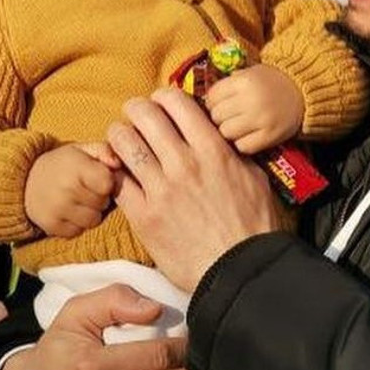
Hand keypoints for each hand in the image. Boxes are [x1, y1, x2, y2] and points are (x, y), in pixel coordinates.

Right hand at [25, 142, 120, 236]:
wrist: (25, 180)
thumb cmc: (62, 164)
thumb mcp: (82, 149)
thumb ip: (104, 150)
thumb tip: (118, 164)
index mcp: (76, 166)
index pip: (108, 184)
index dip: (107, 182)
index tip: (98, 177)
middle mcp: (66, 189)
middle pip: (103, 203)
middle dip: (99, 197)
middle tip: (86, 189)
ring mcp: (57, 209)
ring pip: (93, 220)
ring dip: (90, 213)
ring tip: (79, 201)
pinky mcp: (50, 225)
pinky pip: (78, 231)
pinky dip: (76, 224)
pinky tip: (68, 211)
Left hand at [108, 88, 282, 291]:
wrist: (241, 272)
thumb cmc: (254, 227)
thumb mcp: (254, 178)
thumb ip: (231, 151)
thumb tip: (217, 134)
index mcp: (212, 149)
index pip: (175, 100)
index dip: (163, 97)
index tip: (162, 105)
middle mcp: (183, 163)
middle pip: (143, 114)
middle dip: (136, 110)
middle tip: (137, 118)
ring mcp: (160, 190)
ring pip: (123, 142)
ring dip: (120, 136)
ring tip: (124, 142)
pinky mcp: (143, 216)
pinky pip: (117, 181)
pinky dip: (115, 172)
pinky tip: (121, 174)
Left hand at [203, 63, 303, 153]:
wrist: (304, 92)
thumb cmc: (271, 82)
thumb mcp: (249, 74)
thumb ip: (227, 85)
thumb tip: (201, 103)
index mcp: (244, 81)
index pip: (212, 96)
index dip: (213, 102)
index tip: (219, 104)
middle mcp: (251, 100)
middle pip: (217, 116)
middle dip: (219, 117)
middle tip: (229, 116)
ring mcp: (261, 119)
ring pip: (226, 133)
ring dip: (228, 131)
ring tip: (238, 126)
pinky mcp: (270, 136)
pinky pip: (242, 146)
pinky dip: (242, 143)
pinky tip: (248, 136)